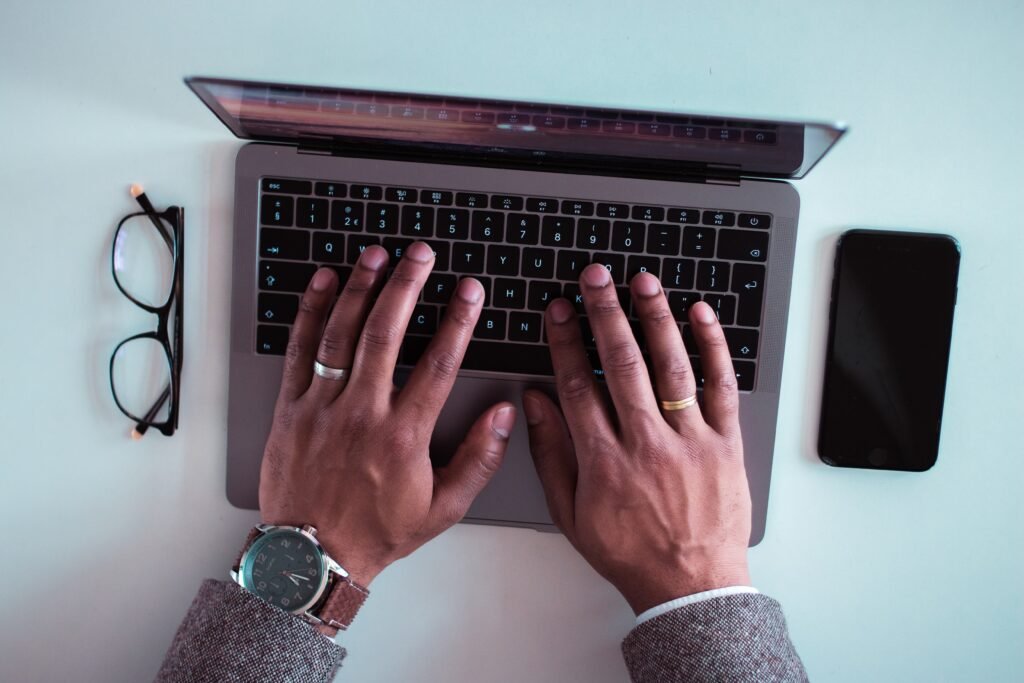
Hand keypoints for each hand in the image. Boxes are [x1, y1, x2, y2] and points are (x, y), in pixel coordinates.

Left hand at [259, 243, 516, 587]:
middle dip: (406, 285)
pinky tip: (326, 284)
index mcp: (403, 436)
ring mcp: (322, 408)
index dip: (457, 321)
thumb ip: (478, 459)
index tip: (469, 291)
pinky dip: (312, 312)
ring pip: (342, 333)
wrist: (310, 557)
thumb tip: (503, 415)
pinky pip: (299, 350)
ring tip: (377, 256)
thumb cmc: (377, 532)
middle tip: (420, 254)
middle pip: (387, 333)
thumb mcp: (443, 508)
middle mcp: (362, 414)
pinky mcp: (290, 409)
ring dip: (361, 288)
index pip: (438, 364)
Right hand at [524, 264, 750, 614]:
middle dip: (604, 313)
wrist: (690, 586)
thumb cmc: (628, 551)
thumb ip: (552, 454)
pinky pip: (721, 387)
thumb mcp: (571, 512)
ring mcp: (690, 441)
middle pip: (622, 364)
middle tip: (594, 277)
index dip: (565, 342)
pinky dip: (712, 348)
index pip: (578, 385)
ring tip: (642, 282)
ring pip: (671, 367)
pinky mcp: (725, 444)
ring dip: (655, 318)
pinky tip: (699, 315)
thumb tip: (535, 402)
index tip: (559, 310)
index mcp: (604, 461)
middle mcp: (646, 445)